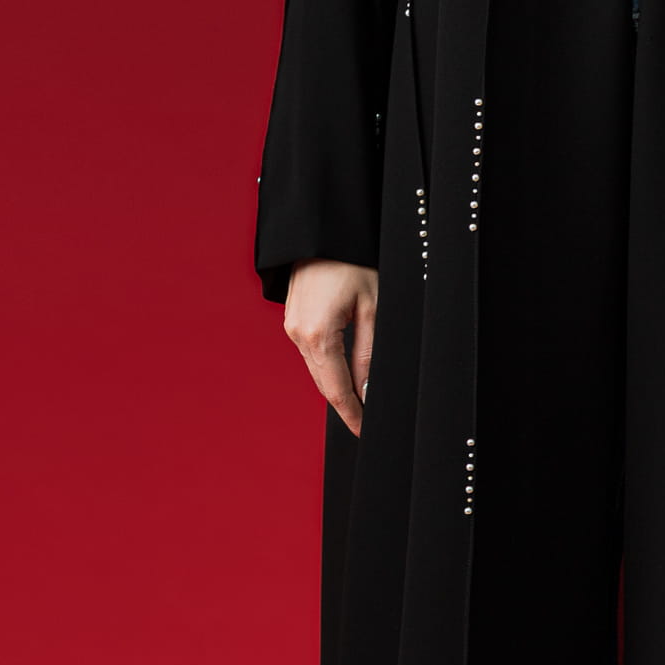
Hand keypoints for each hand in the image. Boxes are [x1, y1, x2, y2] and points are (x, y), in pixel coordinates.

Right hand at [285, 260, 378, 435]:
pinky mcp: (293, 319)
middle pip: (324, 383)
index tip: (366, 433)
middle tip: (366, 425)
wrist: (323, 231)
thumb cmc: (353, 262)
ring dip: (336, 387)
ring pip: (317, 369)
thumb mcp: (372, 307)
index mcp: (318, 335)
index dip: (352, 415)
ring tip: (359, 404)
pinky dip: (327, 367)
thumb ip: (368, 352)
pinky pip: (311, 352)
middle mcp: (298, 334)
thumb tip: (367, 389)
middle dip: (346, 405)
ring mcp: (292, 326)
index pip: (337, 389)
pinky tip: (344, 373)